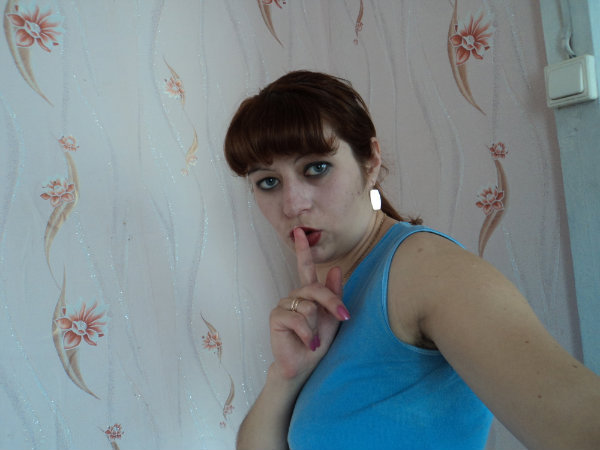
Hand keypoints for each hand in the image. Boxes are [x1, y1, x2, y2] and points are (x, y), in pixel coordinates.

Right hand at [269, 228, 349, 382]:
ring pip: (308, 306)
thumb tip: (335, 269)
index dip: (302, 250)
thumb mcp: (332, 319)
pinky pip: (298, 318)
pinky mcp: (276, 317)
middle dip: (332, 304)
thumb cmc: (318, 343)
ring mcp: (283, 305)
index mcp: (307, 294)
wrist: (305, 366)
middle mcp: (294, 296)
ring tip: (312, 339)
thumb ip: (334, 295)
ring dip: (316, 326)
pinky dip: (307, 333)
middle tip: (343, 318)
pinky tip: (306, 342)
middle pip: (316, 289)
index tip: (299, 231)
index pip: (304, 268)